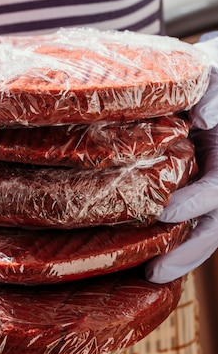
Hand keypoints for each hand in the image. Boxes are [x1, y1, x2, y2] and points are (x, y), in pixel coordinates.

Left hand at [146, 32, 217, 282]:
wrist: (205, 80)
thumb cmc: (210, 80)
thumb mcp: (214, 78)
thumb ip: (214, 95)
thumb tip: (202, 119)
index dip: (197, 203)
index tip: (168, 213)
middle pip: (214, 224)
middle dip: (188, 250)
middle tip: (156, 271)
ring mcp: (207, 185)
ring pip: (202, 230)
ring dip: (179, 254)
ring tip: (151, 274)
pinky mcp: (188, 187)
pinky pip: (184, 219)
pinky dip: (170, 240)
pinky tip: (142, 256)